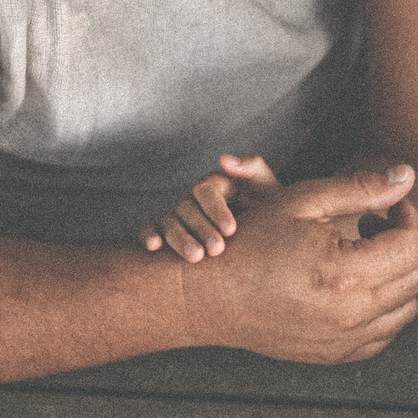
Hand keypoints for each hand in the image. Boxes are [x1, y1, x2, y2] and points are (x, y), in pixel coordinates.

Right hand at [143, 154, 282, 261]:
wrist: (267, 234)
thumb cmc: (268, 207)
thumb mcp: (267, 187)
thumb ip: (252, 167)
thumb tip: (224, 160)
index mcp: (216, 184)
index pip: (207, 191)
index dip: (216, 209)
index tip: (231, 229)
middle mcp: (194, 197)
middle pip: (187, 209)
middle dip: (201, 229)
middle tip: (216, 249)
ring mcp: (180, 213)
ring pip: (170, 222)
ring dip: (180, 239)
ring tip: (196, 257)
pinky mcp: (169, 230)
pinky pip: (152, 228)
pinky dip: (149, 234)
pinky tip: (153, 247)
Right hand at [177, 165, 417, 363]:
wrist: (207, 296)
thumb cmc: (250, 239)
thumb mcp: (303, 200)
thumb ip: (361, 187)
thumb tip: (409, 174)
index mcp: (348, 272)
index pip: (414, 244)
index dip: (409, 216)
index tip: (390, 205)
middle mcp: (352, 313)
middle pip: (415, 276)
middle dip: (404, 244)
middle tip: (375, 225)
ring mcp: (345, 340)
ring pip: (406, 308)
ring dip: (397, 277)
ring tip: (365, 253)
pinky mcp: (335, 355)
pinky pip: (384, 334)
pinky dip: (383, 308)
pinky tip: (356, 284)